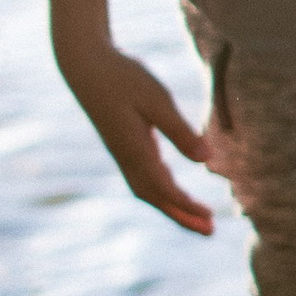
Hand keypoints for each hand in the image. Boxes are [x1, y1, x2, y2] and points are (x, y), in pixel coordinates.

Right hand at [56, 39, 215, 234]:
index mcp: (134, 149)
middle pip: (154, 197)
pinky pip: (143, 177)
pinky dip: (162, 190)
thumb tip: (207, 160)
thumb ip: (180, 131)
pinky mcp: (122, 145)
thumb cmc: (124, 78)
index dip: (185, 205)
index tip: (208, 218)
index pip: (163, 187)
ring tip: (199, 217)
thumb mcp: (158, 101)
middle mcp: (126, 157)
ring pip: (147, 190)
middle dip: (181, 216)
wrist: (86, 64)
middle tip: (209, 231)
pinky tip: (175, 191)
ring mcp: (121, 152)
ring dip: (172, 206)